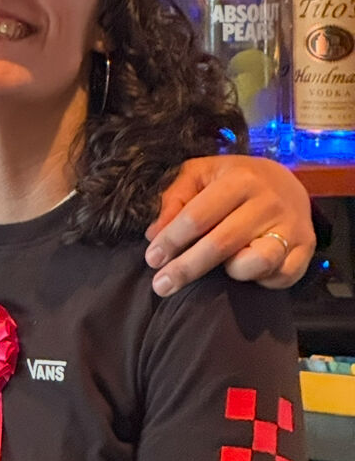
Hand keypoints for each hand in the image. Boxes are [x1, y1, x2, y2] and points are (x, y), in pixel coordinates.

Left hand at [145, 155, 312, 296]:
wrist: (285, 182)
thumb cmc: (231, 180)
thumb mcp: (199, 174)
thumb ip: (174, 198)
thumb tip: (154, 233)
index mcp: (240, 180)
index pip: (198, 216)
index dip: (171, 241)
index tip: (152, 259)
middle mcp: (268, 203)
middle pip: (221, 244)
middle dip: (186, 268)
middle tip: (161, 285)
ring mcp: (291, 227)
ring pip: (256, 263)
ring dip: (230, 272)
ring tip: (218, 269)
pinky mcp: (307, 248)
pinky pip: (281, 277)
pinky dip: (260, 281)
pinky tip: (244, 272)